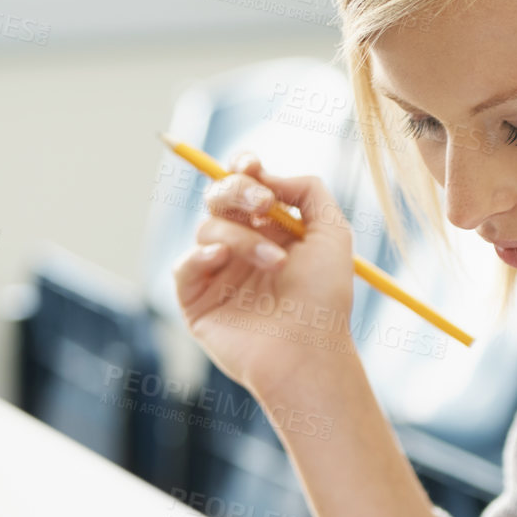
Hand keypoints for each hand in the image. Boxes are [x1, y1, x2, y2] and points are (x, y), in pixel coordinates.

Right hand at [171, 152, 357, 400]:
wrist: (310, 351)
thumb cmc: (325, 298)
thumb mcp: (333, 232)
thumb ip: (308, 190)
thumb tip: (266, 175)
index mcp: (270, 229)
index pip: (244, 185)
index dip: (242, 168)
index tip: (253, 165)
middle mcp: (240, 247)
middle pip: (217, 197)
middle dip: (236, 191)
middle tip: (262, 205)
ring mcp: (217, 275)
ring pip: (207, 230)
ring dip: (242, 238)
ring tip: (275, 263)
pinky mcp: (197, 303)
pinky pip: (183, 266)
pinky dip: (200, 257)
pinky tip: (222, 262)